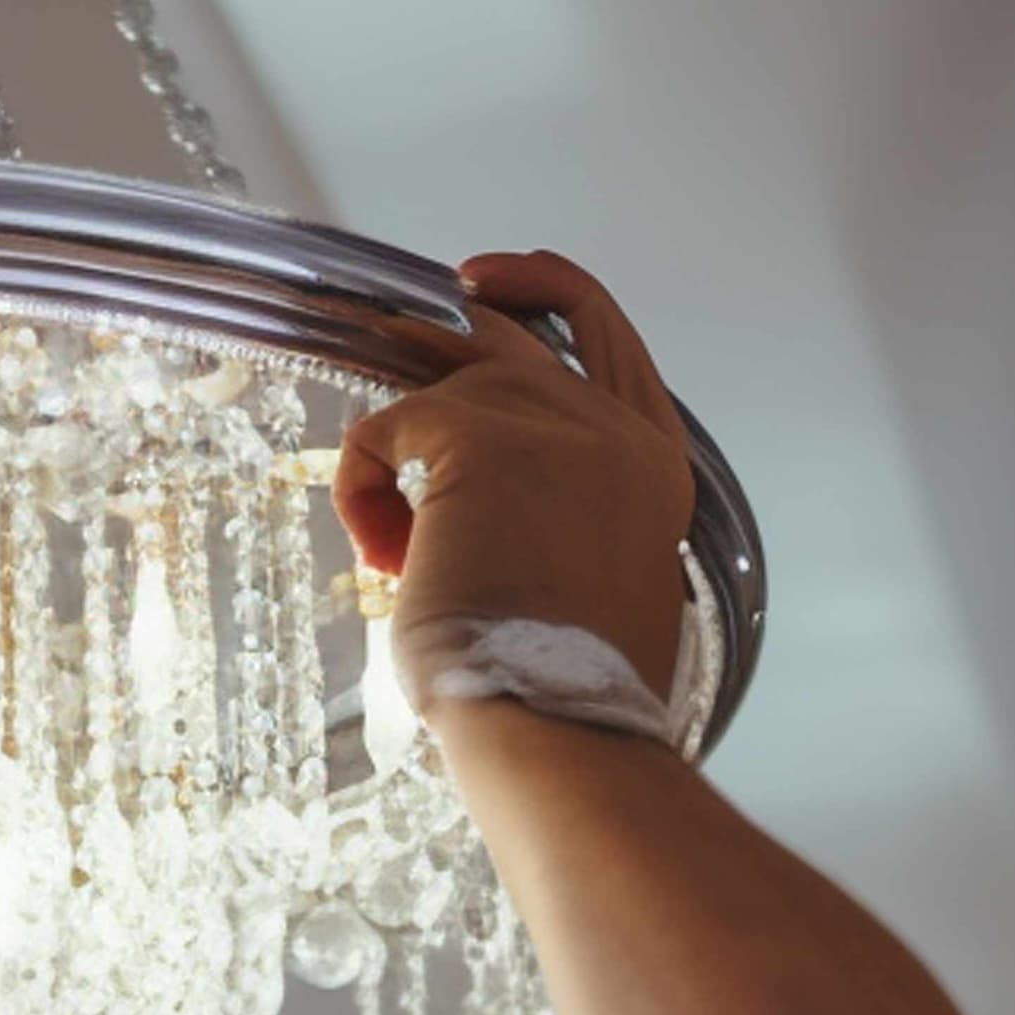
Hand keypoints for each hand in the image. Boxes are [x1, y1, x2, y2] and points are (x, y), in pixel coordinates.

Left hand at [332, 249, 693, 696]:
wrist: (561, 726)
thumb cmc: (569, 692)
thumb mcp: (592, 584)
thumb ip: (564, 516)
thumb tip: (500, 511)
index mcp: (651, 466)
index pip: (608, 339)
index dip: (546, 295)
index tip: (486, 289)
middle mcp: (613, 431)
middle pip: (524, 327)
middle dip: (450, 322)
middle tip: (387, 337)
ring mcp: (554, 425)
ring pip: (444, 387)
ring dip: (398, 457)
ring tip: (391, 545)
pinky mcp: (480, 439)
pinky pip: (385, 431)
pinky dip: (363, 488)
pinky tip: (383, 554)